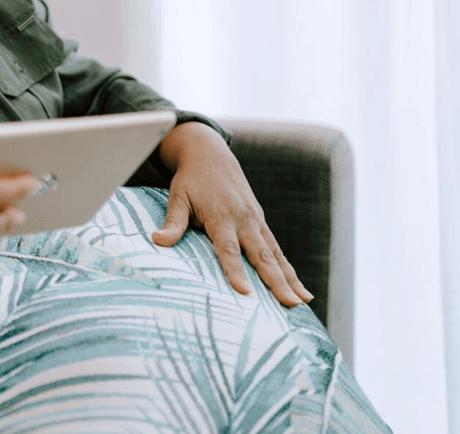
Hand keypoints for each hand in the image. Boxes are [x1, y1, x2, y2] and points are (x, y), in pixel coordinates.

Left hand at [151, 122, 313, 307]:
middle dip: (276, 281)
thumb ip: (173, 222)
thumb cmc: (191, 180)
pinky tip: (300, 288)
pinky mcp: (261, 222)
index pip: (228, 249)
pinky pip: (277, 249)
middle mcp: (244, 219)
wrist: (210, 154)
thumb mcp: (177, 197)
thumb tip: (157, 240)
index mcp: (221, 216)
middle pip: (261, 255)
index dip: (236, 270)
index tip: (244, 292)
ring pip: (275, 254)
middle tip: (289, 304)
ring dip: (290, 279)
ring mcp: (256, 221)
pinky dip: (289, 269)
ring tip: (302, 302)